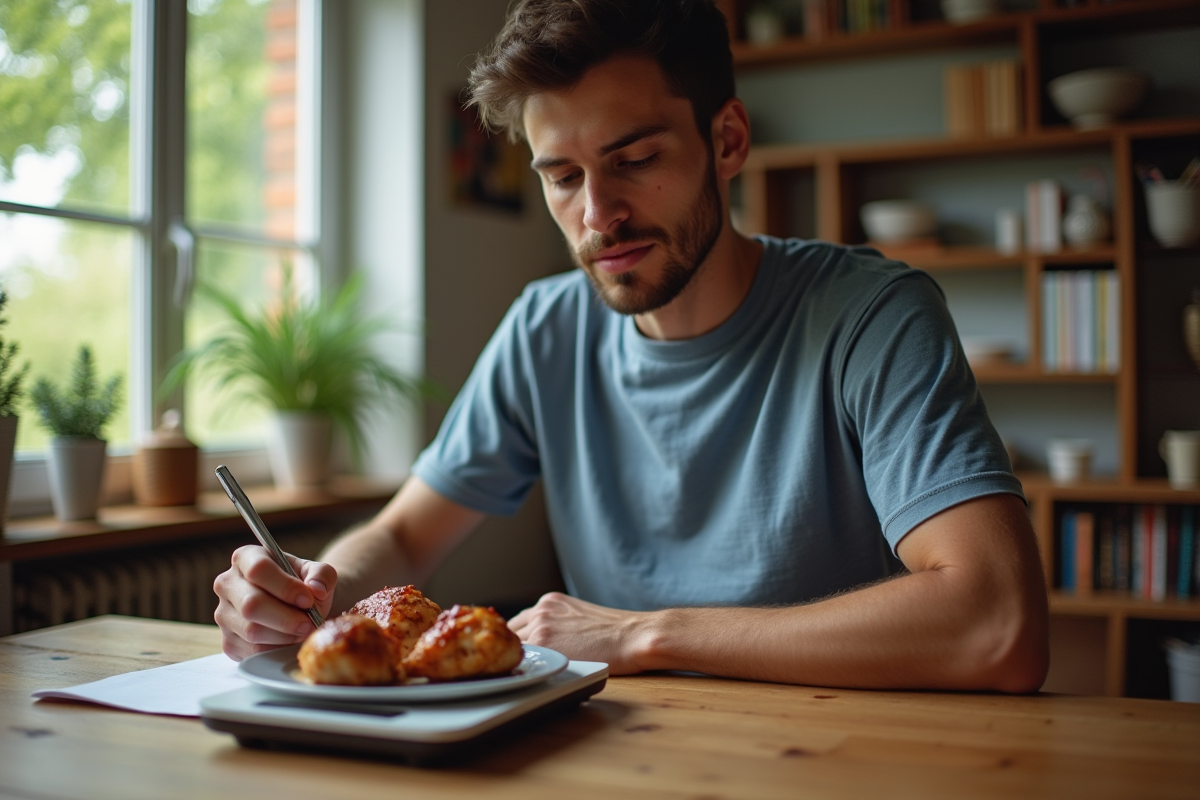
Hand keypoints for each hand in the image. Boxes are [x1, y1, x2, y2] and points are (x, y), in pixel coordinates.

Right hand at [213, 545, 337, 660]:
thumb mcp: (318, 573)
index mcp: (246, 558)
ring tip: (303, 630)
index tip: (308, 599)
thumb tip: (316, 589)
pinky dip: (277, 649)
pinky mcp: (228, 642)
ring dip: (285, 635)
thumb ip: (322, 575)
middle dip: (286, 618)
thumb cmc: (305, 585)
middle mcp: (227, 584)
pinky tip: (290, 640)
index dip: (285, 587)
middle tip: (309, 623)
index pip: (258, 569)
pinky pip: (252, 651)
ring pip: (251, 630)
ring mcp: (223, 614)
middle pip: (251, 604)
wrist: (299, 607)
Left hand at [507, 592, 653, 673]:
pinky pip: (525, 661)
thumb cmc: (617, 632)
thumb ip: (559, 624)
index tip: (521, 652)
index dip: (519, 640)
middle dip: (516, 651)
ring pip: (516, 649)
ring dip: (521, 662)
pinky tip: (538, 677)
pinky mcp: (546, 645)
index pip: (519, 622)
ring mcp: (540, 627)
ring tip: (531, 675)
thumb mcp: (580, 616)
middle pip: (512, 635)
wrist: (633, 636)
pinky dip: (528, 670)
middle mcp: (541, 611)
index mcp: (550, 602)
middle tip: (522, 667)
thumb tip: (548, 642)